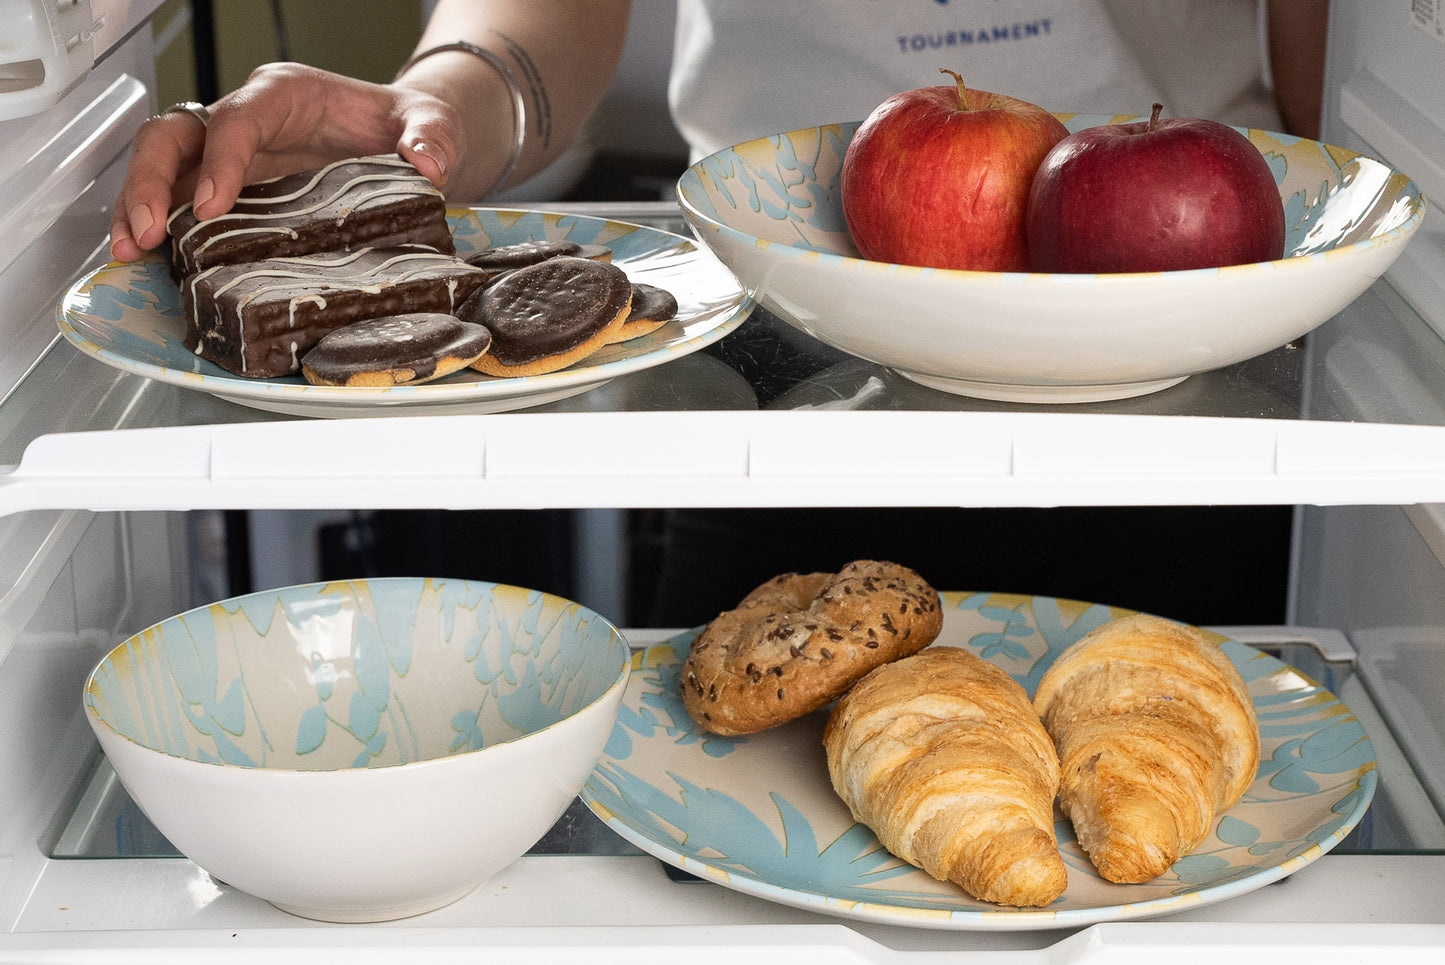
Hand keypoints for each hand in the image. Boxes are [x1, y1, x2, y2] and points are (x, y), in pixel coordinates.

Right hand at [108, 62, 466, 261]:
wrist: (411, 141)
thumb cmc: (406, 125)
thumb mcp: (431, 123)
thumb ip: (431, 138)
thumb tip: (426, 163)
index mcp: (286, 95)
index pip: (237, 119)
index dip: (220, 160)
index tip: (214, 205)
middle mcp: (248, 122)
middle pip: (177, 134)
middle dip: (153, 179)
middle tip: (147, 230)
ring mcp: (233, 157)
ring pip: (165, 167)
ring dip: (140, 206)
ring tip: (131, 250)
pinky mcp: (231, 190)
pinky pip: (180, 202)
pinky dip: (160, 228)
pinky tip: (149, 260)